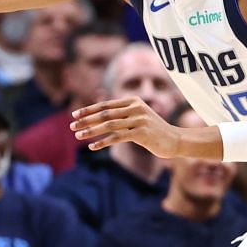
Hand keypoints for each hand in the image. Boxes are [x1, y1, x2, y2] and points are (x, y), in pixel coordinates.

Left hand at [72, 95, 188, 156]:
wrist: (174, 140)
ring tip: (78, 136)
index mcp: (132, 100)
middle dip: (86, 120)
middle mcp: (135, 107)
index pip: (105, 104)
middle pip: (105, 114)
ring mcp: (139, 119)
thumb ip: (121, 114)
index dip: (88, 110)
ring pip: (109, 125)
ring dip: (91, 131)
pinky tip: (93, 146)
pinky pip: (118, 137)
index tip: (74, 115)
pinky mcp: (142, 133)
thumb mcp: (137, 117)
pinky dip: (103, 142)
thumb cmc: (153, 130)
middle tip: (71, 127)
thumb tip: (99, 115)